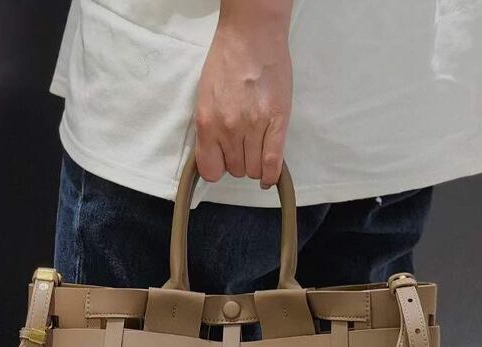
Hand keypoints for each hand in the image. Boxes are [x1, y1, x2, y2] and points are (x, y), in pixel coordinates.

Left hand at [194, 3, 292, 188]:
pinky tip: (270, 176)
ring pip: (254, 169)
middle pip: (235, 170)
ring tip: (257, 147)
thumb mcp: (204, 97)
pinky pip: (273, 162)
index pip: (211, 170)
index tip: (223, 160)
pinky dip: (272, 175)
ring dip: (255, 164)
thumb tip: (214, 153)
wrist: (251, 36)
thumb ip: (208, 128)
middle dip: (239, 161)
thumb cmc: (227, 61)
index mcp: (207, 122)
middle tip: (243, 144)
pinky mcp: (277, 121)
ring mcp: (254, 126)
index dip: (218, 168)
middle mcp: (229, 128)